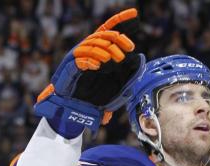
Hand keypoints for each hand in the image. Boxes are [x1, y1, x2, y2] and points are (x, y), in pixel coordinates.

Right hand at [34, 8, 144, 137]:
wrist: (75, 108)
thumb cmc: (94, 94)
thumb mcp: (115, 83)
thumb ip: (126, 73)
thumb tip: (139, 60)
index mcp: (98, 49)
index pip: (109, 29)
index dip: (120, 19)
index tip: (134, 13)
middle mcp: (88, 48)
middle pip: (104, 36)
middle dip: (118, 40)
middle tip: (129, 49)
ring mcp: (78, 57)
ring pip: (93, 45)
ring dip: (106, 51)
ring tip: (114, 60)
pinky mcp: (70, 67)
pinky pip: (80, 59)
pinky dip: (89, 61)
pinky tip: (97, 66)